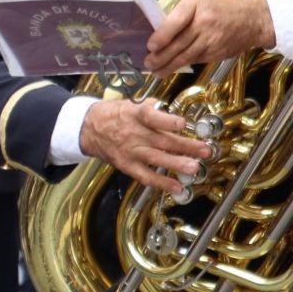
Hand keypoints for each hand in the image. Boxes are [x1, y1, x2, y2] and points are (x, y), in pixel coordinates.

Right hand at [78, 98, 210, 192]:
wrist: (87, 128)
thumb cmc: (112, 115)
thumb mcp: (129, 104)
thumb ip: (151, 107)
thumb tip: (171, 109)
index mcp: (134, 115)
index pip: (151, 117)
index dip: (167, 121)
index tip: (182, 124)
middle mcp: (133, 134)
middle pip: (161, 140)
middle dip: (185, 146)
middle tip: (204, 150)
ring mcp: (130, 151)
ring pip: (156, 159)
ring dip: (176, 164)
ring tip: (194, 168)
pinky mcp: (127, 165)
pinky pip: (145, 176)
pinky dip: (161, 183)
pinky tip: (177, 187)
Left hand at [145, 0, 274, 75]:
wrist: (254, 17)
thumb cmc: (221, 6)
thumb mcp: (199, 0)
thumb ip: (180, 14)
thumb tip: (159, 32)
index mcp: (196, 5)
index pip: (176, 22)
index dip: (162, 36)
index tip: (150, 46)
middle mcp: (204, 23)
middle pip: (179, 44)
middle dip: (160, 57)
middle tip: (147, 64)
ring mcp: (212, 40)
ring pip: (187, 56)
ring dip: (169, 66)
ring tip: (156, 72)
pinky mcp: (218, 52)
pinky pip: (197, 60)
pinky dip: (184, 65)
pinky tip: (172, 68)